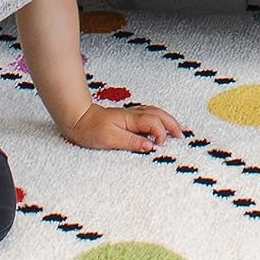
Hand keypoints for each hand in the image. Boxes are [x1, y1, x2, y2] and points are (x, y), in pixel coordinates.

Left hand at [63, 100, 183, 153]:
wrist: (78, 119)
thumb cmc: (91, 130)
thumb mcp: (110, 140)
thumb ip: (132, 142)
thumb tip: (151, 146)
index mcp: (130, 118)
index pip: (153, 122)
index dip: (161, 133)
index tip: (160, 146)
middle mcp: (133, 114)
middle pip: (158, 114)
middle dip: (172, 123)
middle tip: (182, 135)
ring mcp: (131, 114)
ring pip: (155, 112)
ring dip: (167, 120)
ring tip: (177, 129)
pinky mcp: (128, 117)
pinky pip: (148, 115)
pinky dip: (159, 119)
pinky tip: (161, 124)